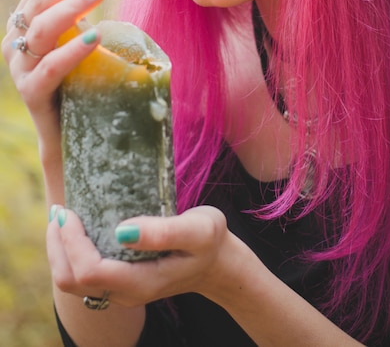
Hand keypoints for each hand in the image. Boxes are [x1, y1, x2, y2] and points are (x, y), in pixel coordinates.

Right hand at [2, 0, 106, 164]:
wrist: (67, 131)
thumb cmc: (76, 81)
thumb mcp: (75, 41)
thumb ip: (77, 13)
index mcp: (23, 26)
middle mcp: (15, 44)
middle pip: (38, 3)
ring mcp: (20, 69)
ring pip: (42, 30)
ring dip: (72, 6)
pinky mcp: (32, 92)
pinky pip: (51, 67)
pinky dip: (73, 49)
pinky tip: (95, 34)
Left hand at [48, 205, 238, 307]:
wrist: (218, 262)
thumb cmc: (210, 240)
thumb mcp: (197, 229)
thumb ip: (163, 232)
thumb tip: (122, 231)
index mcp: (141, 283)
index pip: (88, 272)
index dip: (72, 243)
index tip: (71, 211)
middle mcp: (126, 293)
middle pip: (71, 281)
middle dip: (57, 246)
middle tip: (61, 209)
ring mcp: (120, 291)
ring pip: (71, 282)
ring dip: (60, 249)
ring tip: (62, 216)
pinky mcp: (119, 282)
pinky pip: (81, 275)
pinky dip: (70, 251)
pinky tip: (76, 227)